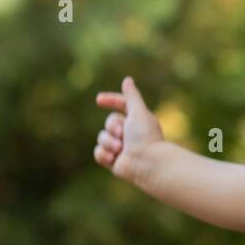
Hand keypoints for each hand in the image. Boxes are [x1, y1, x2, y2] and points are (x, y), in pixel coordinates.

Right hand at [93, 76, 165, 193]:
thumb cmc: (146, 136)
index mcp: (137, 119)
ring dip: (109, 142)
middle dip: (113, 127)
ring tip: (120, 149)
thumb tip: (127, 80)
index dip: (111, 101)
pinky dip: (104, 154)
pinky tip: (114, 158)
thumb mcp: (138, 112)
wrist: (146, 164)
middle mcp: (129, 132)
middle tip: (123, 134)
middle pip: (109, 122)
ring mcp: (121, 147)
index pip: (122, 105)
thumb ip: (132, 97)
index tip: (99, 100)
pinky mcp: (113, 161)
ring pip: (101, 137)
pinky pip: (98, 153)